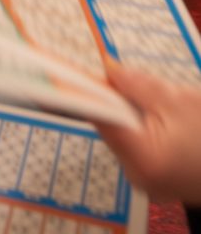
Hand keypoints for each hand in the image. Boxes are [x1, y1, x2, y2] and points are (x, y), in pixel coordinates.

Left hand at [95, 64, 200, 203]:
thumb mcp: (178, 100)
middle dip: (116, 100)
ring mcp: (145, 182)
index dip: (87, 91)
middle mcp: (139, 177)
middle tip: (130, 81)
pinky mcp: (152, 180)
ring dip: (130, 113)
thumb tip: (106, 69)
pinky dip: (141, 128)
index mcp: (144, 158)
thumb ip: (137, 84)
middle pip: (109, 126)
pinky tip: (162, 121)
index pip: (101, 118)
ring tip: (160, 106)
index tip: (72, 70)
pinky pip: (134, 146)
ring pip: (121, 134)